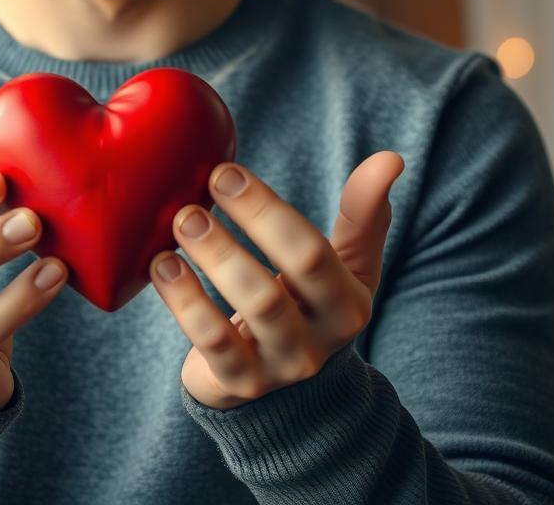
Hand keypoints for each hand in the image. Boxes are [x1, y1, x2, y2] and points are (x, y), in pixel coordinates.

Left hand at [149, 150, 404, 408]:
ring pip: (247, 310)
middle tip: (201, 189)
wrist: (292, 393)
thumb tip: (391, 159)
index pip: (310, 251)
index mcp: (346, 302)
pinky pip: (212, 342)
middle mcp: (318, 339)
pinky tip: (162, 264)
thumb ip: (363, 215)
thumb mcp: (345, 266)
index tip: (225, 171)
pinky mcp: (242, 384)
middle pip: (277, 283)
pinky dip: (184, 301)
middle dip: (241, 230)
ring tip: (181, 220)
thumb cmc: (312, 305)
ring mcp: (280, 366)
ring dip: (212, 259)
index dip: (268, 210)